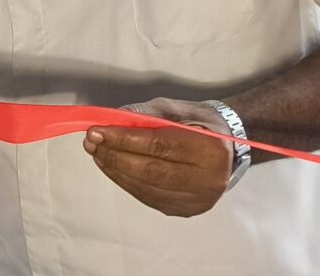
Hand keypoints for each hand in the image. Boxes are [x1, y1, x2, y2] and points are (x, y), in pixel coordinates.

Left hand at [83, 98, 238, 217]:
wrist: (228, 149)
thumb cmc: (202, 125)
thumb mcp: (179, 109)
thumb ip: (146, 114)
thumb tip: (111, 120)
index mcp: (210, 150)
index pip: (160, 146)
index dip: (125, 139)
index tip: (98, 131)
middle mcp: (206, 181)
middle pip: (151, 171)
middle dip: (115, 155)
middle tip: (92, 142)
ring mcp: (195, 200)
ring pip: (146, 187)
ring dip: (116, 170)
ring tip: (97, 152)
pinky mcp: (183, 210)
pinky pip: (147, 196)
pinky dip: (126, 181)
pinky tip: (112, 167)